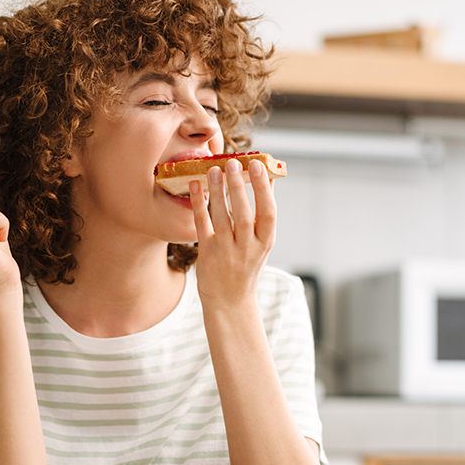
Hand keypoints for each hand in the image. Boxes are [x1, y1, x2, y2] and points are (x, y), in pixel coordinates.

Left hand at [189, 158, 275, 308]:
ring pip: (222, 219)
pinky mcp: (207, 254)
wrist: (230, 301)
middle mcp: (248, 248)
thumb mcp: (262, 242)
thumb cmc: (247, 265)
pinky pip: (202, 225)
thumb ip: (264, 212)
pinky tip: (195, 187)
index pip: (268, 213)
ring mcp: (227, 252)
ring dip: (218, 192)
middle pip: (243, 214)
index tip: (258, 165)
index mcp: (266, 242)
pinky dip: (198, 205)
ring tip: (214, 170)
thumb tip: (270, 178)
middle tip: (232, 163)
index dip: (264, 189)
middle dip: (238, 187)